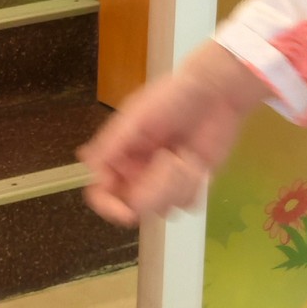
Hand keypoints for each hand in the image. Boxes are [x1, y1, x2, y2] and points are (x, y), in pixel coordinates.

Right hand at [79, 42, 268, 224]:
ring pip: (162, 209)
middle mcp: (136, 174)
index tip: (127, 213)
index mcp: (117, 157)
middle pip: (134, 206)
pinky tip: (197, 162)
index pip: (101, 192)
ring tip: (185, 155)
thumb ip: (111, 146)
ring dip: (176, 184)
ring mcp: (163, 183)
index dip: (109, 206)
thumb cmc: (170, 99)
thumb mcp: (135, 118)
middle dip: (154, 189)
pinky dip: (193, 186)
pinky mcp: (188, 186)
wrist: (214, 94)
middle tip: (171, 159)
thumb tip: (91, 173)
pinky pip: (186, 205)